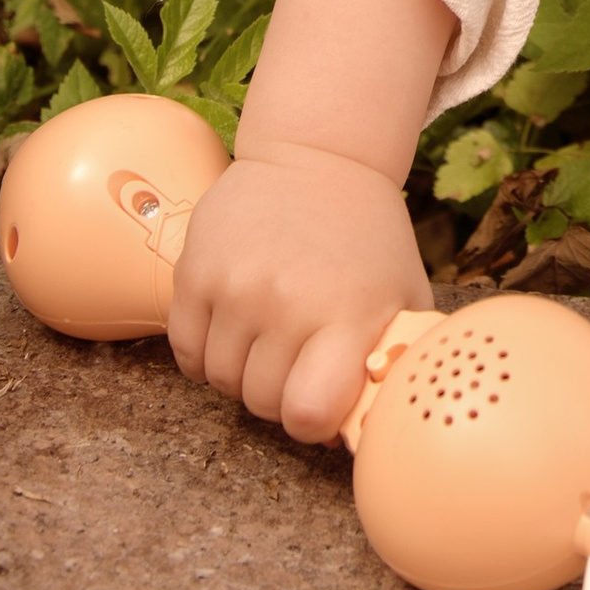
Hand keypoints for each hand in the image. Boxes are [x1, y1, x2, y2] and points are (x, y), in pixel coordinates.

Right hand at [167, 148, 429, 444]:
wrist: (317, 157)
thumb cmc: (367, 239)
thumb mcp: (403, 294)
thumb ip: (392, 361)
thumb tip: (367, 431)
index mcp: (348, 315)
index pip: (307, 414)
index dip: (312, 424)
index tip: (320, 403)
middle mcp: (287, 303)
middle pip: (261, 402)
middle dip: (279, 397)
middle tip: (296, 364)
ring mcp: (235, 287)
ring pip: (221, 382)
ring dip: (242, 375)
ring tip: (268, 340)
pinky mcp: (194, 272)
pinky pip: (186, 353)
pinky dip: (205, 356)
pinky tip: (233, 330)